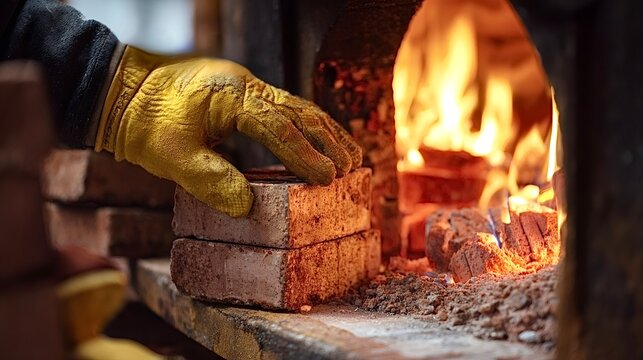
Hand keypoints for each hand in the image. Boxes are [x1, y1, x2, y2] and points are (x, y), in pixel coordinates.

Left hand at [95, 46, 361, 216]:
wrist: (122, 93)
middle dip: (329, 140)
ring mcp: (245, 87)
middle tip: (351, 167)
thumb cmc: (145, 124)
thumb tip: (248, 207)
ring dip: (325, 131)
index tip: (328, 177)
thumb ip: (211, 180)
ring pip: (297, 107)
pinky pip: (284, 109)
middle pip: (299, 111)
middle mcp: (244, 87)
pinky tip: (319, 142)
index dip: (306, 154)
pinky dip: (306, 128)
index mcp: (230, 97)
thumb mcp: (171, 157)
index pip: (279, 127)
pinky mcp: (242, 95)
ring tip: (350, 155)